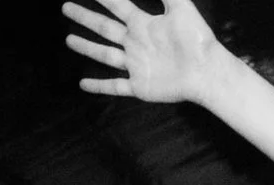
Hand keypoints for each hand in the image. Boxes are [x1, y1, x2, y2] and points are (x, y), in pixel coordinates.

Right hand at [64, 0, 229, 104]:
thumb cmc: (197, 39)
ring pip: (105, 55)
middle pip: (104, 27)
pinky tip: (83, 84)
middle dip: (85, 18)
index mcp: (144, 24)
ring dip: (87, 47)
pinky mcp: (139, 86)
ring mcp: (136, 65)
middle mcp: (136, 43)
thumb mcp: (181, 7)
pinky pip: (114, 86)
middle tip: (66, 7)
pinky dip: (98, 86)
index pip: (118, 6)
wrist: (207, 72)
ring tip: (68, 40)